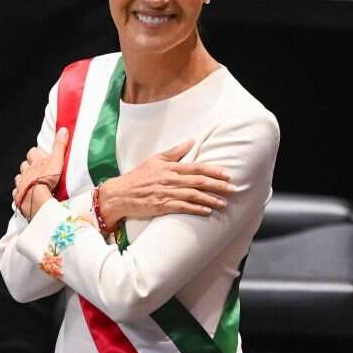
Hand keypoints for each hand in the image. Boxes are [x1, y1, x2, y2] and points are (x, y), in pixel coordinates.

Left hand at [14, 128, 70, 213]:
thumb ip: (60, 146)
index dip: (36, 153)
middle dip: (29, 166)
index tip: (41, 154)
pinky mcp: (19, 197)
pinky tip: (25, 195)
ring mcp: (21, 184)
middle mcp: (26, 172)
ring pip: (19, 178)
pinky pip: (17, 193)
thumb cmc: (47, 179)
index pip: (33, 152)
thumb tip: (63, 129)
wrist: (37, 198)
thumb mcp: (57, 160)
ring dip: (24, 179)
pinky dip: (21, 193)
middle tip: (37, 169)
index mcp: (35, 162)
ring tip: (31, 182)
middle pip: (24, 165)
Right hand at [95, 140, 234, 222]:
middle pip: (199, 182)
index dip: (213, 171)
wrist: (119, 194)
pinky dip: (196, 209)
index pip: (196, 168)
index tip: (227, 174)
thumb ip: (175, 152)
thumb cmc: (137, 177)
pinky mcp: (161, 206)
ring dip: (211, 199)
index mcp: (170, 167)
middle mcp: (170, 179)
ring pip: (193, 195)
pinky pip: (182, 207)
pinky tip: (207, 211)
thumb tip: (192, 141)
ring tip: (224, 203)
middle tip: (233, 189)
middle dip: (218, 185)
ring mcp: (166, 193)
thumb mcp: (155, 160)